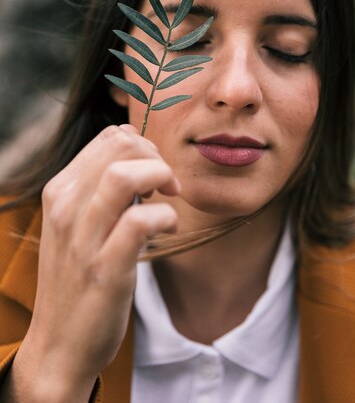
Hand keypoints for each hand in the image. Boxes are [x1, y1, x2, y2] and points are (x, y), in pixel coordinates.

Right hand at [8, 124, 178, 402]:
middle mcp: (66, 208)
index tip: (155, 170)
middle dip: (156, 156)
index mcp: (60, 191)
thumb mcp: (77, 221)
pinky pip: (141, 221)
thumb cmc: (77, 275)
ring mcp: (83, 239)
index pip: (108, 138)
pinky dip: (165, 216)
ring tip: (170, 198)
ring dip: (161, 178)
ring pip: (124, 176)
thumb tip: (131, 140)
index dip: (143, 145)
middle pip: (120, 147)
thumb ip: (99, 183)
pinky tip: (170, 227)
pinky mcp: (105, 269)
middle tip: (167, 184)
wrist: (58, 344)